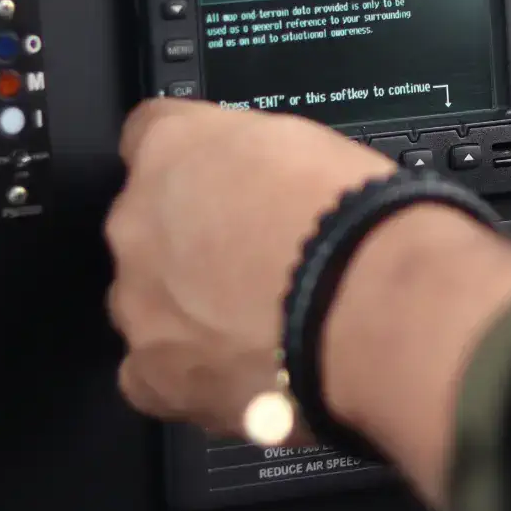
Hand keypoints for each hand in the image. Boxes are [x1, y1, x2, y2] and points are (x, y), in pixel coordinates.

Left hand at [105, 99, 394, 434]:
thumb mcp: (308, 144)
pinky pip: (151, 376)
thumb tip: (262, 183)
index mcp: (174, 144)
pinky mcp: (154, 372)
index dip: (195, 166)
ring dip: (189, 310)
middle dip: (189, 244)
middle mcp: (137, 219)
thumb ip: (256, 162)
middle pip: (144, 228)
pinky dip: (189, 376)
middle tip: (254, 264)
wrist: (373, 302)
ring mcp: (139, 299)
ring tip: (262, 327)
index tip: (224, 186)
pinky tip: (240, 372)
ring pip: (147, 302)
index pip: (151, 134)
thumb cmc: (356, 219)